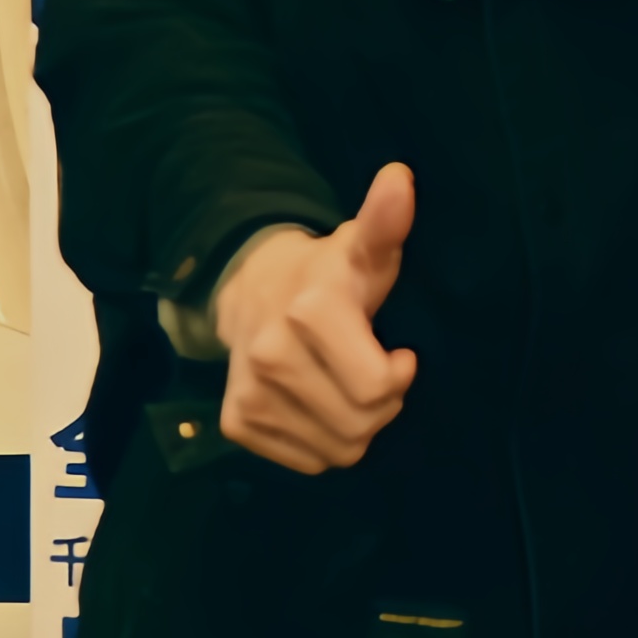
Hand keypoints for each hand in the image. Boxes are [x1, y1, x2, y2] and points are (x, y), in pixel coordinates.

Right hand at [215, 160, 419, 472]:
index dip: (399, 377)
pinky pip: (307, 461)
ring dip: (356, 427)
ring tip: (349, 387)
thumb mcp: (363, 248)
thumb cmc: (327, 274)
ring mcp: (249, 391)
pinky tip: (320, 404)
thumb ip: (385, 222)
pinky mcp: (237, 422)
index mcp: (310, 312)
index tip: (398, 354)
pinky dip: (323, 442)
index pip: (377, 389)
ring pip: (337, 449)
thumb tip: (400, 177)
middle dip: (382, 405)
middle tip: (376, 374)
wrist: (252, 290)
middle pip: (361, 424)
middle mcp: (271, 355)